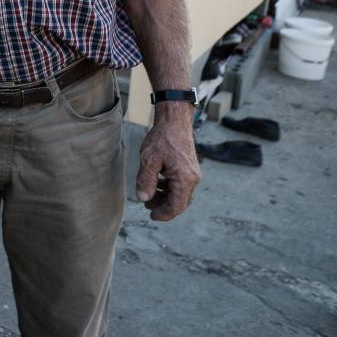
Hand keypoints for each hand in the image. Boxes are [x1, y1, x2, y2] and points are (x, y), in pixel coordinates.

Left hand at [135, 104, 200, 220]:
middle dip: (164, 207)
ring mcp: (193, 173)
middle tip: (147, 206)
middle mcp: (193, 179)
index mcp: (185, 179)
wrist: (174, 120)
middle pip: (180, 203)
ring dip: (166, 197)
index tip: (151, 216)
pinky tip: (158, 183)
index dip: (163, 214)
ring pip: (181, 194)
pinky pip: (181, 185)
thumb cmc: (162, 139)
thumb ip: (146, 181)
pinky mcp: (190, 168)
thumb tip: (143, 199)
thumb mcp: (148, 160)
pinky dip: (170, 188)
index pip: (176, 206)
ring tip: (150, 194)